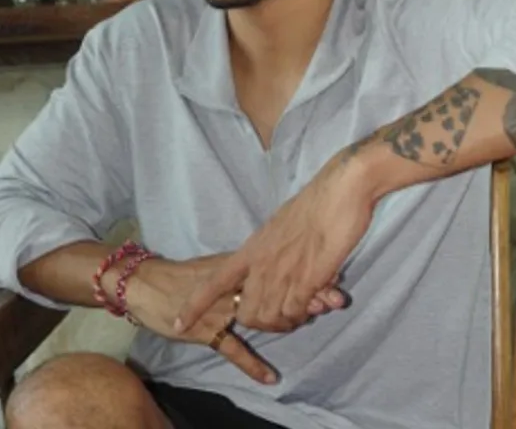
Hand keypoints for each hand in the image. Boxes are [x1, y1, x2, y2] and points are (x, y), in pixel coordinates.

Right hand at [113, 255, 339, 384]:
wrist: (145, 284)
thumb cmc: (182, 275)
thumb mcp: (217, 265)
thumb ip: (245, 267)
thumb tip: (272, 264)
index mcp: (235, 266)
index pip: (274, 266)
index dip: (304, 270)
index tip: (332, 272)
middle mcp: (231, 285)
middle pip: (273, 287)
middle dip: (305, 292)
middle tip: (333, 297)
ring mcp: (220, 308)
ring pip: (259, 314)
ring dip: (288, 318)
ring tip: (315, 318)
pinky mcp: (206, 330)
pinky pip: (232, 349)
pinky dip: (252, 363)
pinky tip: (271, 376)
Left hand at [175, 148, 375, 332]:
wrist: (338, 191)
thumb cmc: (314, 204)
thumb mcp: (281, 227)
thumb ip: (275, 253)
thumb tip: (278, 271)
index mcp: (252, 248)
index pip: (214, 282)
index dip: (194, 306)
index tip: (178, 324)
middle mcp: (261, 263)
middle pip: (248, 314)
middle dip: (266, 324)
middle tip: (288, 314)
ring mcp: (282, 272)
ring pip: (271, 319)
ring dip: (289, 322)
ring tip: (308, 307)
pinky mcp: (306, 279)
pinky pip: (295, 312)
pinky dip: (306, 314)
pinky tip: (321, 301)